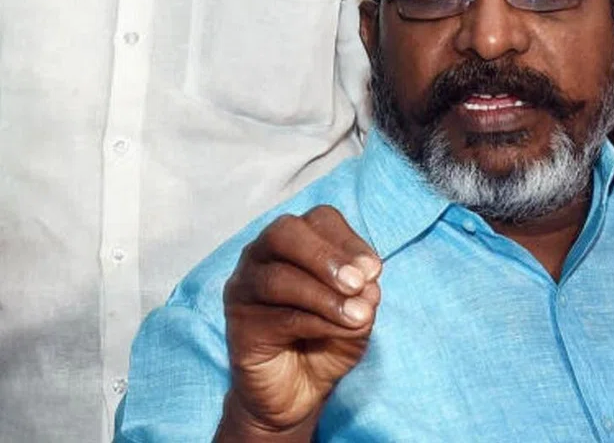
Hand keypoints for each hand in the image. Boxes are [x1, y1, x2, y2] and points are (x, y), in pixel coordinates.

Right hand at [216, 206, 381, 441]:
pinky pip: (277, 317)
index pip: (318, 220)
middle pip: (284, 233)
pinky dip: (317, 321)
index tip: (375, 270)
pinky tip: (341, 329)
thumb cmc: (328, 340)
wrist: (300, 392)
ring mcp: (244, 288)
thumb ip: (364, 296)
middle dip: (326, 256)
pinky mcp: (239, 326)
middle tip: (359, 282)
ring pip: (278, 278)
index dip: (349, 241)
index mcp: (295, 242)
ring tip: (358, 315)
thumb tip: (367, 284)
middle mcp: (262, 256)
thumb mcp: (358, 314)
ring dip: (325, 295)